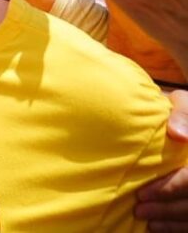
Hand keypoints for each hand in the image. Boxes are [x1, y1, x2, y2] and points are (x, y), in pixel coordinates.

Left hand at [136, 90, 187, 226]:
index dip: (168, 190)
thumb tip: (178, 135)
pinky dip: (180, 226)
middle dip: (167, 209)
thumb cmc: (181, 110)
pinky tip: (161, 227)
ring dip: (173, 221)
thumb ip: (182, 114)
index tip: (141, 194)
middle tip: (139, 211)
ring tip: (148, 222)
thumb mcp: (184, 102)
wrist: (186, 119)